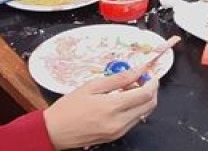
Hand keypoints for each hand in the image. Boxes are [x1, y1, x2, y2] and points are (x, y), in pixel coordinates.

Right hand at [43, 69, 159, 148]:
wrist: (55, 131)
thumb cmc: (69, 107)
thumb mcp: (92, 86)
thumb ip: (118, 79)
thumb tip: (137, 70)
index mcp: (113, 107)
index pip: (146, 94)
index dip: (152, 82)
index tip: (150, 73)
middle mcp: (119, 122)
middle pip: (150, 105)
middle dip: (151, 90)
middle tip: (142, 79)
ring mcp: (118, 131)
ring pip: (143, 114)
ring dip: (143, 100)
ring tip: (128, 88)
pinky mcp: (115, 137)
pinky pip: (133, 121)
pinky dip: (134, 109)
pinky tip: (122, 100)